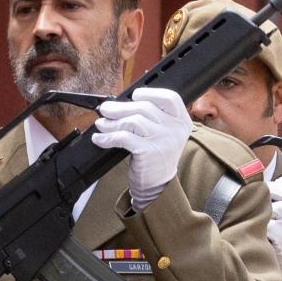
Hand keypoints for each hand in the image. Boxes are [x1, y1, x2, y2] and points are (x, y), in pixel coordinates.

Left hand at [91, 88, 190, 210]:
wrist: (157, 187)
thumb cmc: (156, 159)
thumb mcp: (163, 135)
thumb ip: (153, 118)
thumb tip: (123, 102)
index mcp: (182, 122)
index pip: (170, 98)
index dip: (150, 93)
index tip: (134, 96)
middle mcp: (175, 129)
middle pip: (144, 107)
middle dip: (120, 107)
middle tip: (105, 109)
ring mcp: (163, 140)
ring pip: (132, 121)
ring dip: (112, 122)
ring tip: (101, 124)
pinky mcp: (149, 151)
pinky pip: (123, 137)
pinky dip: (108, 137)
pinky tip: (100, 138)